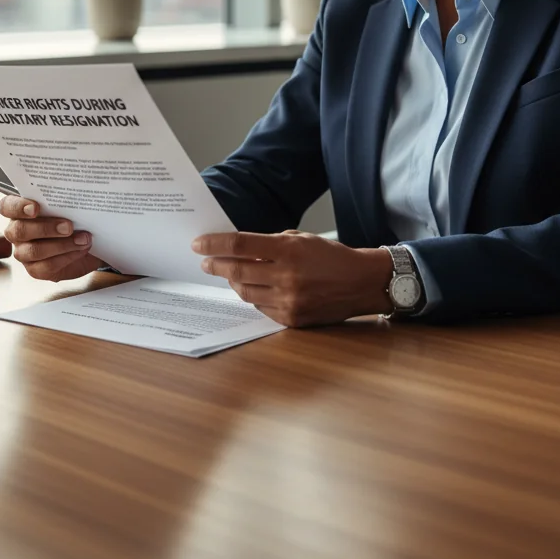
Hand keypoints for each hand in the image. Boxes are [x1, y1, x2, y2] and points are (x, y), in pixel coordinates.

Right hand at [0, 195, 101, 281]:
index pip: (7, 206)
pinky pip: (46, 266)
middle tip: (69, 226)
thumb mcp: (70, 207)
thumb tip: (75, 196)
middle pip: (19, 230)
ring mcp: (23, 252)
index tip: (35, 208)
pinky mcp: (35, 269)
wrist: (86, 244)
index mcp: (20, 212)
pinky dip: (67, 257)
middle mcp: (17, 232)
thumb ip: (65, 201)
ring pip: (34, 251)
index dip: (17, 207)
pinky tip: (81, 250)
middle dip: (46, 228)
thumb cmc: (74, 221)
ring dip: (62, 245)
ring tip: (82, 239)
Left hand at [191, 229, 393, 327]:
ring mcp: (288, 301)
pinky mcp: (291, 319)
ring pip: (244, 292)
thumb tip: (238, 250)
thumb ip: (270, 244)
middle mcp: (286, 276)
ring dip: (232, 282)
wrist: (361, 283)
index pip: (240, 245)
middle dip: (215, 265)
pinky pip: (260, 307)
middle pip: (236, 271)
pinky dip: (253, 296)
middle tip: (205, 261)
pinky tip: (253, 288)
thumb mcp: (301, 239)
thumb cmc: (331, 256)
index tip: (198, 244)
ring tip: (228, 274)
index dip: (215, 244)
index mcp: (289, 250)